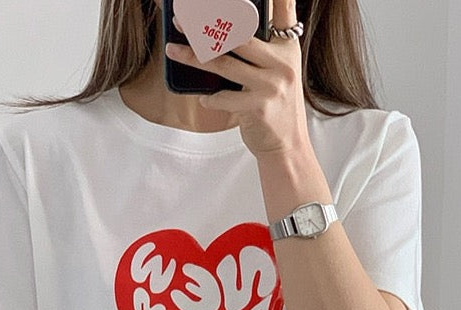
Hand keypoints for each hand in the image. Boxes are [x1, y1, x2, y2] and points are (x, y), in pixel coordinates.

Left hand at [165, 0, 309, 158]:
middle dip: (204, 24)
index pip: (282, 8)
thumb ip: (260, 51)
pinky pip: (223, 97)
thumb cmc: (275, 107)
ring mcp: (271, 85)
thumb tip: (220, 31)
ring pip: (223, 64)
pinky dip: (209, 98)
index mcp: (287, 48)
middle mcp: (282, 63)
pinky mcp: (259, 107)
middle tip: (180, 20)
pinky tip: (204, 98)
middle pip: (237, 34)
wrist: (288, 146)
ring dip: (193, 57)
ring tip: (172, 50)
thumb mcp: (277, 72)